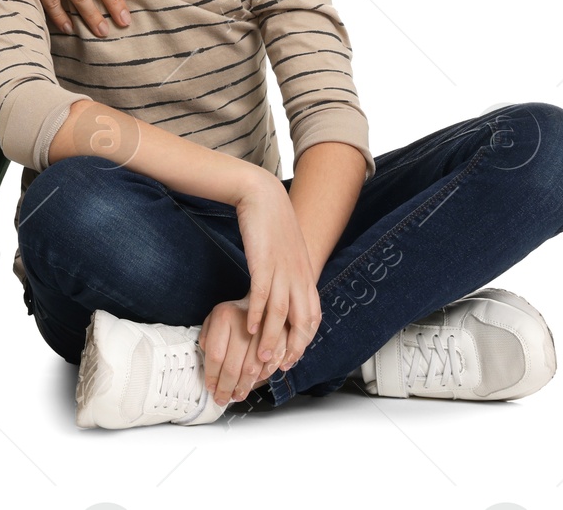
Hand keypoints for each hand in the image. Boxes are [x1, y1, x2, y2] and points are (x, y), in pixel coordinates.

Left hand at [198, 298, 285, 406]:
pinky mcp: (280, 335)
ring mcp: (263, 328)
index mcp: (223, 315)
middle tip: (222, 399)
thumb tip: (206, 358)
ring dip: (243, 387)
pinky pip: (271, 363)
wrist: (261, 300)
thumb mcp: (213, 318)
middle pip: (232, 365)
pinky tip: (254, 384)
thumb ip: (206, 337)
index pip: (215, 354)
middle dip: (226, 387)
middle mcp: (242, 321)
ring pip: (252, 368)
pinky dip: (262, 377)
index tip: (210, 388)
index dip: (212, 375)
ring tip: (237, 396)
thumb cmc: (233, 315)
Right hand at [232, 173, 321, 379]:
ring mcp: (282, 269)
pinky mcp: (264, 261)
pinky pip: (262, 293)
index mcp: (306, 276)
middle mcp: (299, 276)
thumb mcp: (287, 255)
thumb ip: (289, 276)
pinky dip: (257, 313)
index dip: (304, 342)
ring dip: (272, 338)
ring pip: (281, 313)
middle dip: (291, 348)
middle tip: (279, 366)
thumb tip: (283, 296)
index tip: (291, 359)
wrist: (263, 195)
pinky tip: (250, 328)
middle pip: (301, 321)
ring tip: (262, 358)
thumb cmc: (273, 225)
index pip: (313, 318)